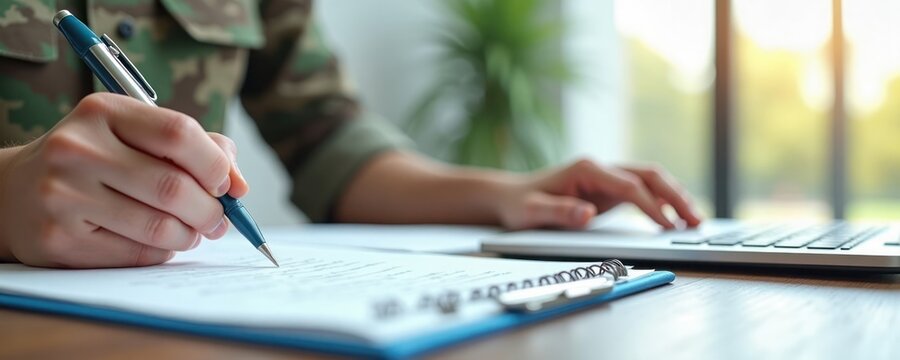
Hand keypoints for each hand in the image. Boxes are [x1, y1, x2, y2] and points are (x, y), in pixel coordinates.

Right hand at [0, 93, 247, 267]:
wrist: (13, 192)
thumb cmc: (94, 160)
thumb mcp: (134, 134)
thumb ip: (195, 147)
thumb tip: (239, 183)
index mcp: (102, 112)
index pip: (179, 133)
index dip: (215, 164)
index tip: (226, 182)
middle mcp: (77, 149)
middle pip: (174, 186)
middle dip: (211, 209)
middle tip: (219, 218)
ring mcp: (63, 195)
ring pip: (159, 227)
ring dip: (191, 235)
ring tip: (194, 231)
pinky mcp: (59, 239)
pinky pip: (137, 253)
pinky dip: (163, 251)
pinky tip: (160, 241)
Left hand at [498, 159, 702, 229]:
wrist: (510, 197)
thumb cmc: (520, 205)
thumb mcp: (532, 212)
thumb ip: (559, 212)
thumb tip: (588, 214)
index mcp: (586, 169)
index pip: (630, 185)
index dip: (652, 205)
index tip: (668, 226)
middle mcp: (600, 168)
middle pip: (649, 175)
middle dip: (675, 196)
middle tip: (696, 220)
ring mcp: (606, 177)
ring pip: (650, 180)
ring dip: (674, 197)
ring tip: (695, 220)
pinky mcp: (608, 189)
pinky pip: (643, 192)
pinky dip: (662, 202)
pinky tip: (675, 219)